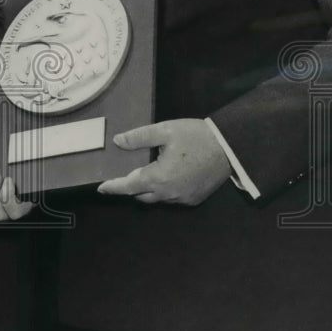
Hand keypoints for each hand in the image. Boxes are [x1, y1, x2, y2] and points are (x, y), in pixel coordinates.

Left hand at [98, 119, 231, 204]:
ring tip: (145, 174)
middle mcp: (169, 193)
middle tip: (125, 175)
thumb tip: (118, 142)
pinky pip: (172, 198)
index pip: (129, 186)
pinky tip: (166, 177)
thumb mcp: (166, 130)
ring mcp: (183, 199)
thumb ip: (139, 137)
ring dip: (148, 189)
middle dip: (131, 187)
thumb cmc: (197, 137)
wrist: (230, 148)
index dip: (114, 187)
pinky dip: (164, 191)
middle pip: (141, 195)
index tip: (101, 188)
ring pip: (157, 198)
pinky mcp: (194, 199)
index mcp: (159, 177)